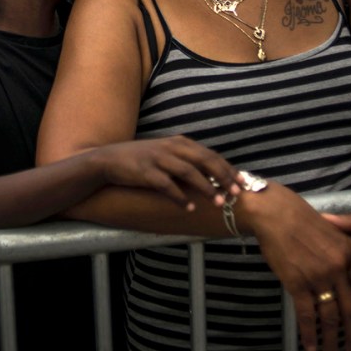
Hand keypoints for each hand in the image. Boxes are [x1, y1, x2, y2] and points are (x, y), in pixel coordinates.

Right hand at [96, 136, 240, 209]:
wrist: (109, 159)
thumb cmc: (141, 159)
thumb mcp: (166, 153)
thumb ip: (187, 161)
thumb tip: (213, 176)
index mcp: (179, 142)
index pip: (210, 154)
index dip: (227, 168)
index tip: (242, 183)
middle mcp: (171, 147)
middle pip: (204, 160)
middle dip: (223, 177)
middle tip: (236, 193)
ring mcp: (158, 158)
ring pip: (189, 172)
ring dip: (206, 188)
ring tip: (218, 202)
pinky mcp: (146, 172)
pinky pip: (167, 185)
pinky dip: (180, 197)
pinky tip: (189, 207)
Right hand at [246, 185, 350, 350]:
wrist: (274, 212)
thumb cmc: (300, 218)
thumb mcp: (333, 231)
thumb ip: (345, 254)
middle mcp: (339, 269)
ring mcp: (318, 277)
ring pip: (330, 317)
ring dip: (331, 340)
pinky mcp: (297, 283)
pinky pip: (306, 314)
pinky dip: (309, 333)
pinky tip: (309, 346)